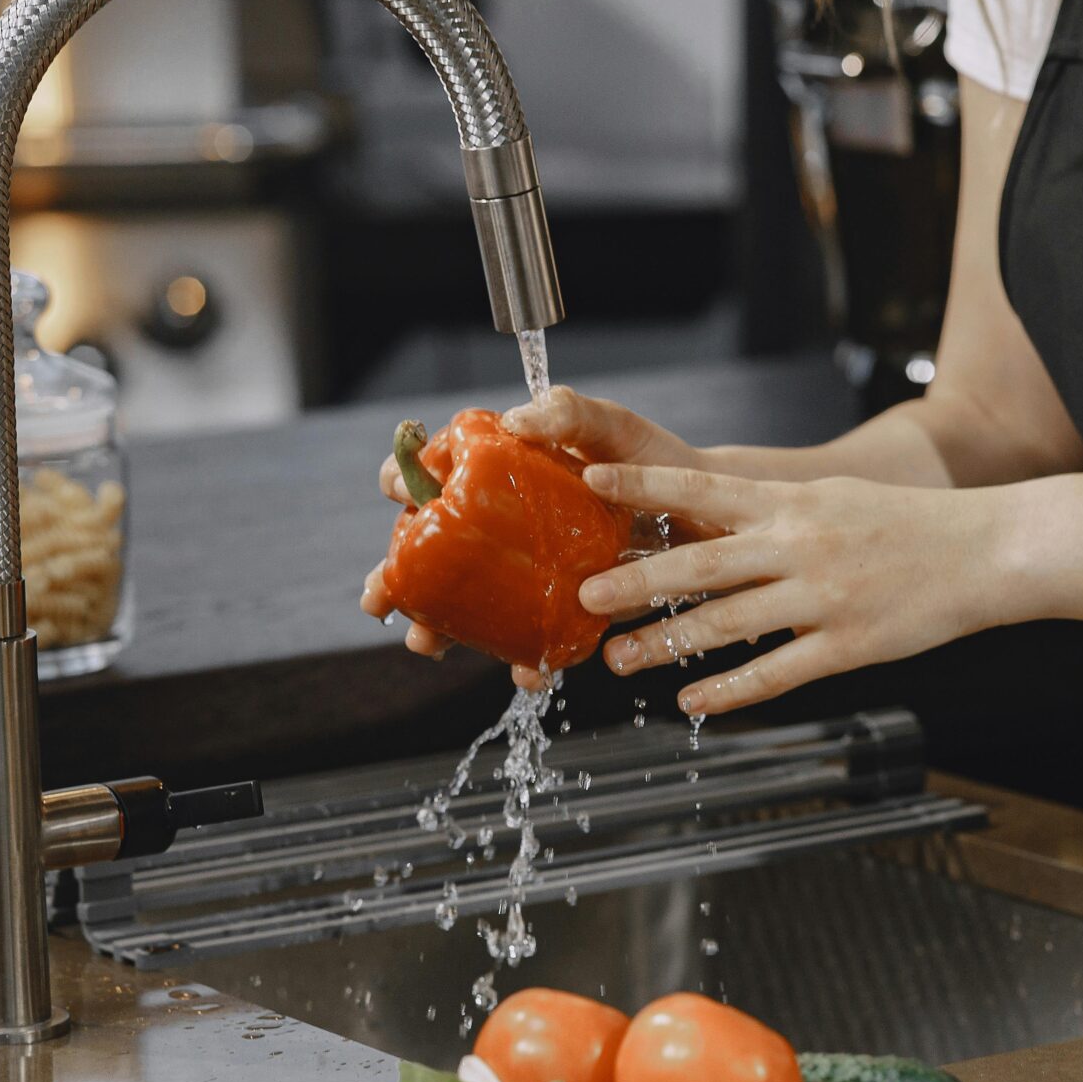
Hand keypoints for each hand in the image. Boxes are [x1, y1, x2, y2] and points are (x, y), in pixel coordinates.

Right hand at [362, 386, 704, 688]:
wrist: (703, 512)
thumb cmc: (648, 458)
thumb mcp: (609, 424)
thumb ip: (565, 411)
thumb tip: (515, 421)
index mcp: (499, 471)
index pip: (434, 471)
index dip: (405, 481)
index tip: (398, 493)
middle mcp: (502, 523)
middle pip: (433, 550)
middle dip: (398, 577)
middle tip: (379, 599)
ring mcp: (527, 571)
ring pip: (469, 602)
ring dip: (441, 628)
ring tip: (427, 645)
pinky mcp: (562, 608)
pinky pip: (532, 637)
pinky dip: (525, 657)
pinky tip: (527, 671)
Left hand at [573, 466, 1033, 715]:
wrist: (987, 550)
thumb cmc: (908, 524)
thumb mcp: (834, 497)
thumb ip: (773, 512)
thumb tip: (709, 517)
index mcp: (794, 504)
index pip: (704, 490)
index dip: (645, 485)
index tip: (593, 480)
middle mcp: (801, 546)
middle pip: (701, 565)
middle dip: (635, 583)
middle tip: (583, 597)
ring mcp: (824, 598)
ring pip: (727, 626)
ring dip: (666, 644)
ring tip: (618, 659)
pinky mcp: (849, 645)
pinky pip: (776, 673)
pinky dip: (728, 689)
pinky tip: (690, 699)